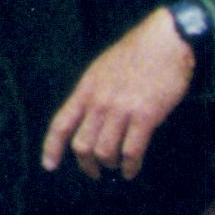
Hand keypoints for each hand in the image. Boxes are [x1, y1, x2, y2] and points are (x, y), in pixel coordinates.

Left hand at [41, 10, 196, 180]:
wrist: (166, 42)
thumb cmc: (138, 53)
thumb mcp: (103, 69)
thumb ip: (95, 92)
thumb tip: (91, 114)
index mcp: (86, 89)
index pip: (61, 124)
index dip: (51, 148)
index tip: (49, 165)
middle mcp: (99, 102)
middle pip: (82, 145)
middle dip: (87, 164)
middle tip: (95, 171)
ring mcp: (121, 110)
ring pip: (105, 151)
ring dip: (110, 164)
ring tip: (117, 167)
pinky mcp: (145, 116)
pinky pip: (132, 151)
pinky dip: (130, 166)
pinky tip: (132, 170)